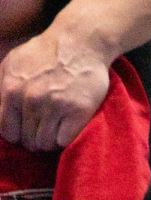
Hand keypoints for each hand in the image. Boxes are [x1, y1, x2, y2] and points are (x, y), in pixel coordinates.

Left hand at [0, 28, 110, 149]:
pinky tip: (67, 128)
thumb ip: (2, 86)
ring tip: (55, 130)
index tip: (25, 130)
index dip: (15, 134)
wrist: (79, 43)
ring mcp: (55, 107)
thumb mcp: (12, 62)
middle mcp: (31, 100)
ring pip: (45, 144)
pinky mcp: (78, 112)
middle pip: (27, 140)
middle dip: (34, 139)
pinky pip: (64, 141)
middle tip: (42, 130)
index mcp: (12, 89)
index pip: (7, 130)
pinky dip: (65, 138)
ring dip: (50, 141)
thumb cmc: (45, 52)